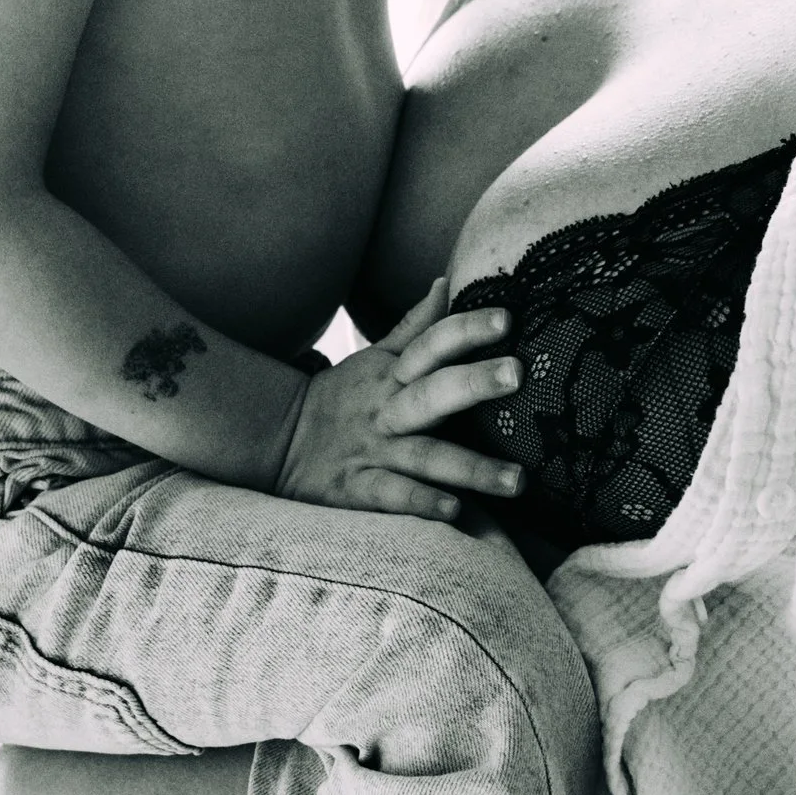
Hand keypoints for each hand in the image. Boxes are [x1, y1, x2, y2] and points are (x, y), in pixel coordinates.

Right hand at [275, 281, 526, 523]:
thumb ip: (414, 327)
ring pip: (424, 456)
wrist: (277, 442)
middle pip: (432, 393)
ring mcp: (373, 451)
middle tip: (517, 374)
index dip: (465, 330)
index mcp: (392, 376)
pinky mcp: (357, 489)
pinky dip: (420, 502)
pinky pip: (391, 496)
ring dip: (470, 468)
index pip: (431, 345)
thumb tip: (445, 283)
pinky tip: (454, 511)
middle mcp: (387, 411)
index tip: (507, 319)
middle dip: (473, 383)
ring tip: (517, 480)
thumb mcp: (374, 359)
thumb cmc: (343, 399)